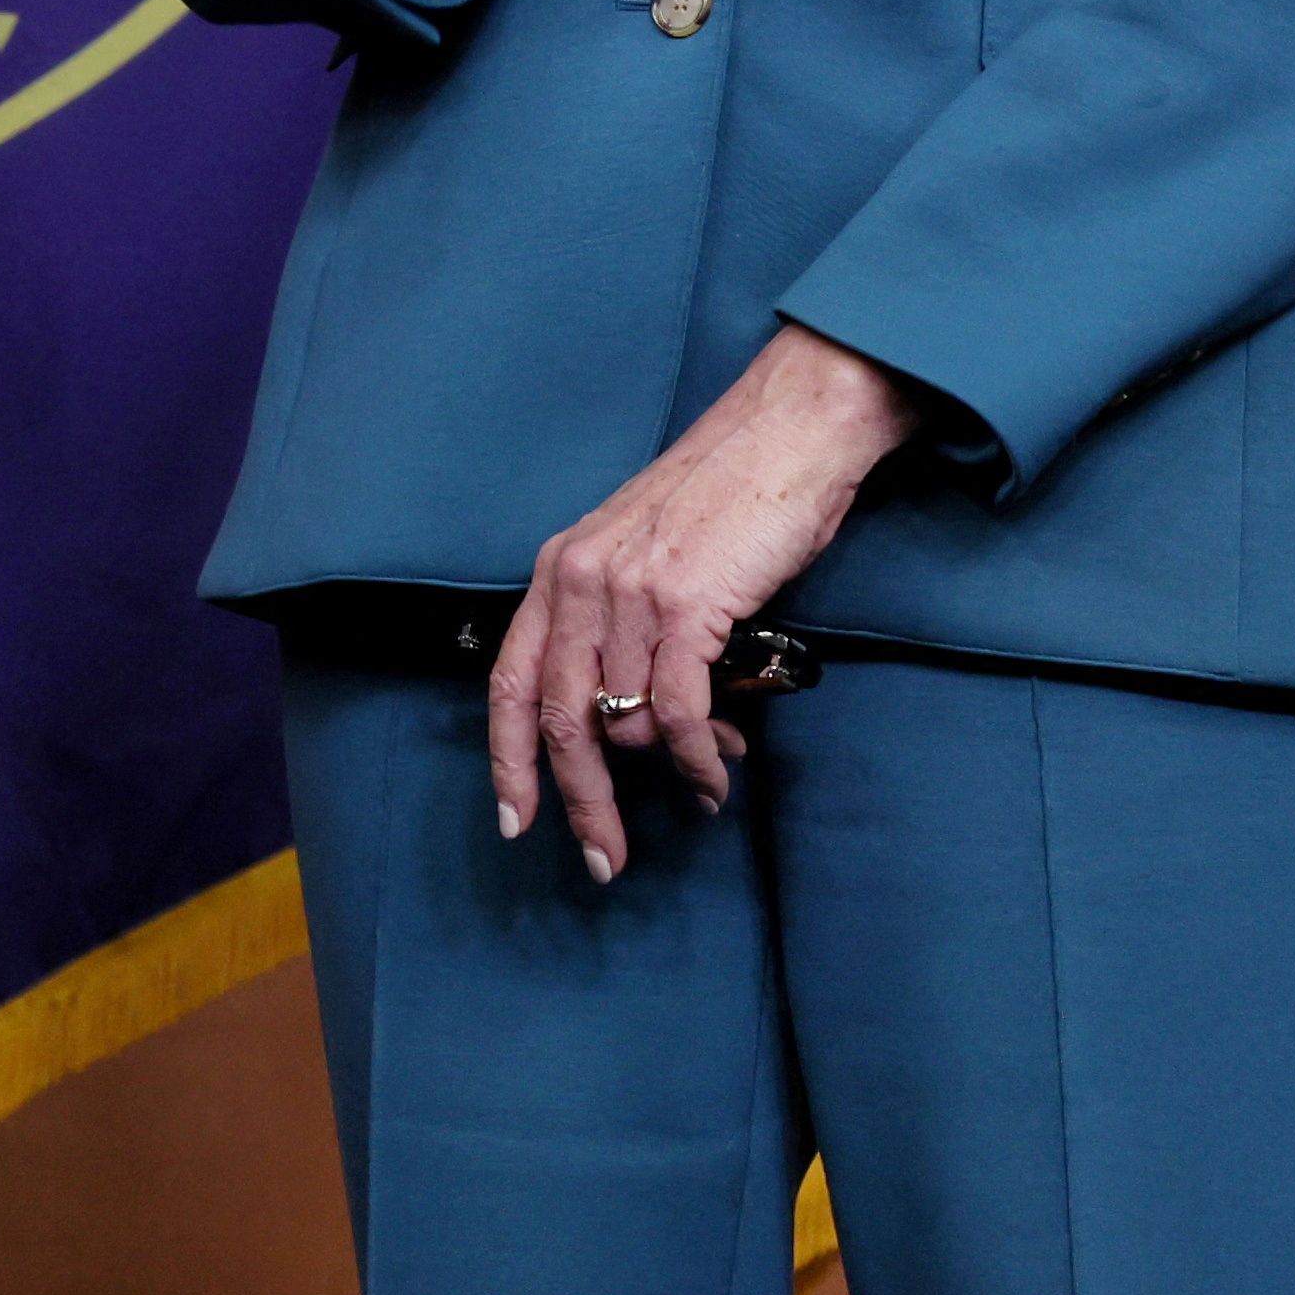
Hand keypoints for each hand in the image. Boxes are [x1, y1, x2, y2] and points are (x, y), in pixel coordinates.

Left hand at [488, 325, 921, 878]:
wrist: (787, 434)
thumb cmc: (730, 500)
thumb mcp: (650, 561)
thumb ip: (632, 638)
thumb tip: (646, 732)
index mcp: (558, 571)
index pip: (507, 681)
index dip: (506, 761)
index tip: (515, 822)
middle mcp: (577, 581)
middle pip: (554, 719)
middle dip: (578, 801)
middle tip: (604, 860)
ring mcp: (628, 592)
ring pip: (620, 721)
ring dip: (663, 773)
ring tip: (704, 783)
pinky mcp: (686, 604)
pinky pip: (676, 712)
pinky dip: (694, 760)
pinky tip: (715, 779)